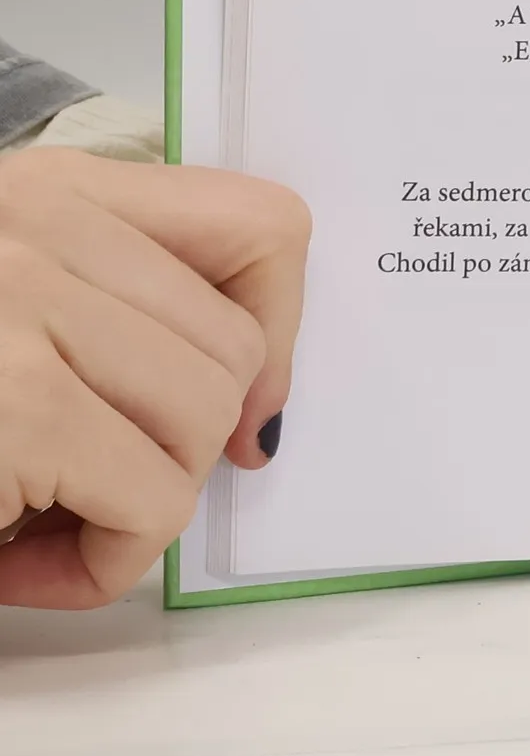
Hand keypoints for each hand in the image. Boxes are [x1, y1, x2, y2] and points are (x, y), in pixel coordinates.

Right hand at [0, 149, 308, 608]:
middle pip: (237, 349)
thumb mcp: (16, 312)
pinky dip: (100, 563)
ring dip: (136, 507)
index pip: (264, 225)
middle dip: (177, 449)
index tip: (234, 407)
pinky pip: (150, 501)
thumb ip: (120, 319)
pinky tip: (11, 560)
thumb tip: (260, 413)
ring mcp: (21, 306)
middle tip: (83, 488)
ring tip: (37, 522)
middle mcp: (39, 225)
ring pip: (203, 424)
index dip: (278, 331)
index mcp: (51, 191)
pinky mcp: (14, 402)